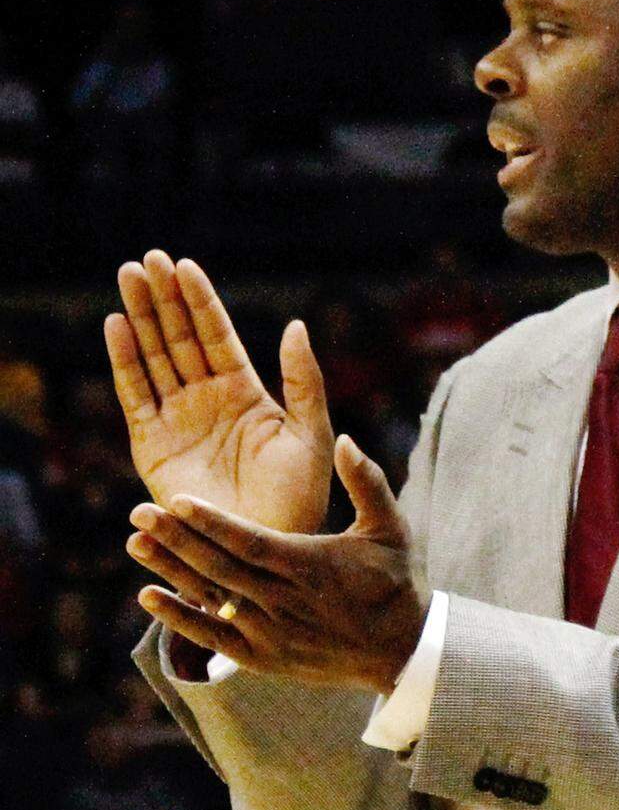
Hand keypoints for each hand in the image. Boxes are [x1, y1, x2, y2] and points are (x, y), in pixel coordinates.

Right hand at [106, 250, 333, 533]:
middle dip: (163, 298)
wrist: (264, 551)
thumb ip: (303, 381)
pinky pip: (135, 394)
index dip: (200, 301)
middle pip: (179, 337)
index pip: (217, 335)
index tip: (184, 265)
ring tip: (129, 275)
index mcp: (246, 393)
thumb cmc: (298, 500)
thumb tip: (296, 324)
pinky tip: (116, 324)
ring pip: (154, 356)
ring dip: (140, 316)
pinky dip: (124, 360)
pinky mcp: (152, 445)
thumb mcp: (310, 434)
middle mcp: (208, 400)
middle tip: (147, 257)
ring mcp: (178, 420)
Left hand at [126, 435, 428, 692]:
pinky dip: (179, 618)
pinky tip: (148, 595)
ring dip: (170, 570)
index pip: (250, 542)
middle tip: (139, 513)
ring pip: (211, 598)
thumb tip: (345, 439)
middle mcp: (284, 601)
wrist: (401, 649)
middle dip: (177, 539)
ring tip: (135, 543)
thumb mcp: (390, 527)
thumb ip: (366, 481)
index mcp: (310, 565)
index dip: (212, 523)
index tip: (177, 500)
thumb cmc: (396, 580)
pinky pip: (212, 636)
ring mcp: (271, 632)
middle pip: (220, 568)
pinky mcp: (263, 657)